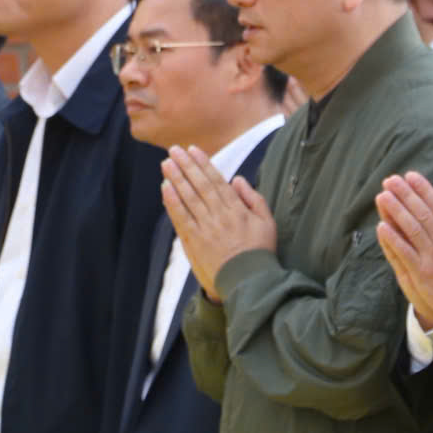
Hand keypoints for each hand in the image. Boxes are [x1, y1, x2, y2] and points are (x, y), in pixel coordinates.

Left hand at [161, 147, 276, 299]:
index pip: (217, 181)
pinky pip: (181, 218)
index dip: (203, 164)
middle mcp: (220, 216)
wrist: (248, 282)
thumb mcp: (267, 223)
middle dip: (186, 165)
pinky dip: (172, 202)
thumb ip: (253, 198)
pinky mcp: (194, 242)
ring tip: (166, 163)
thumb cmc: (259, 252)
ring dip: (176, 178)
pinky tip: (165, 188)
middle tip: (175, 150)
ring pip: (188, 198)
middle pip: (200, 185)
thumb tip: (237, 179)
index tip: (193, 149)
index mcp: (237, 209)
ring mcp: (205, 229)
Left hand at [374, 174, 432, 330]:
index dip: (423, 189)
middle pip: (421, 213)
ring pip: (411, 229)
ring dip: (395, 211)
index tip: (410, 176)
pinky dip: (392, 239)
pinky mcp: (421, 273)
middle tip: (390, 181)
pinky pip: (404, 253)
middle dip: (405, 195)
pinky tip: (381, 226)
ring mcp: (431, 257)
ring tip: (382, 196)